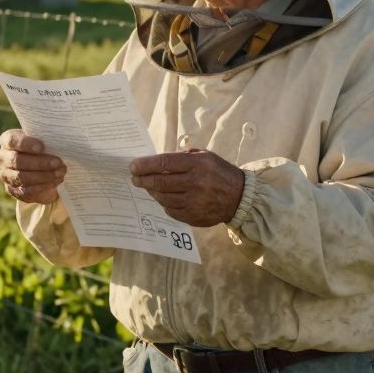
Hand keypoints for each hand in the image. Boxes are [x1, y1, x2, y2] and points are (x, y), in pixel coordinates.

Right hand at [0, 129, 66, 203]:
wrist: (39, 167)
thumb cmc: (42, 148)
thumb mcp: (42, 140)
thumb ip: (46, 139)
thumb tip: (60, 143)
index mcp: (7, 141)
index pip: (12, 140)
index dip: (26, 143)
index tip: (42, 147)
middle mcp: (3, 158)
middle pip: (17, 161)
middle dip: (39, 163)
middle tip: (58, 162)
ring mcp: (6, 175)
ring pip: (22, 177)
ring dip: (43, 176)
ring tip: (60, 173)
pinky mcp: (13, 190)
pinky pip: (26, 191)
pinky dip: (43, 186)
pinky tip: (55, 181)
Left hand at [130, 149, 244, 227]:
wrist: (239, 197)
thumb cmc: (218, 172)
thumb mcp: (204, 156)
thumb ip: (182, 157)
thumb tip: (156, 162)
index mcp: (197, 164)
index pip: (164, 163)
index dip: (145, 165)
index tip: (133, 166)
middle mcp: (195, 183)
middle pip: (160, 182)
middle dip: (143, 179)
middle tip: (135, 178)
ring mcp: (194, 202)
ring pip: (163, 197)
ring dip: (152, 191)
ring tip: (147, 186)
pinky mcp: (193, 216)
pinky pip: (170, 210)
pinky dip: (163, 203)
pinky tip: (162, 197)